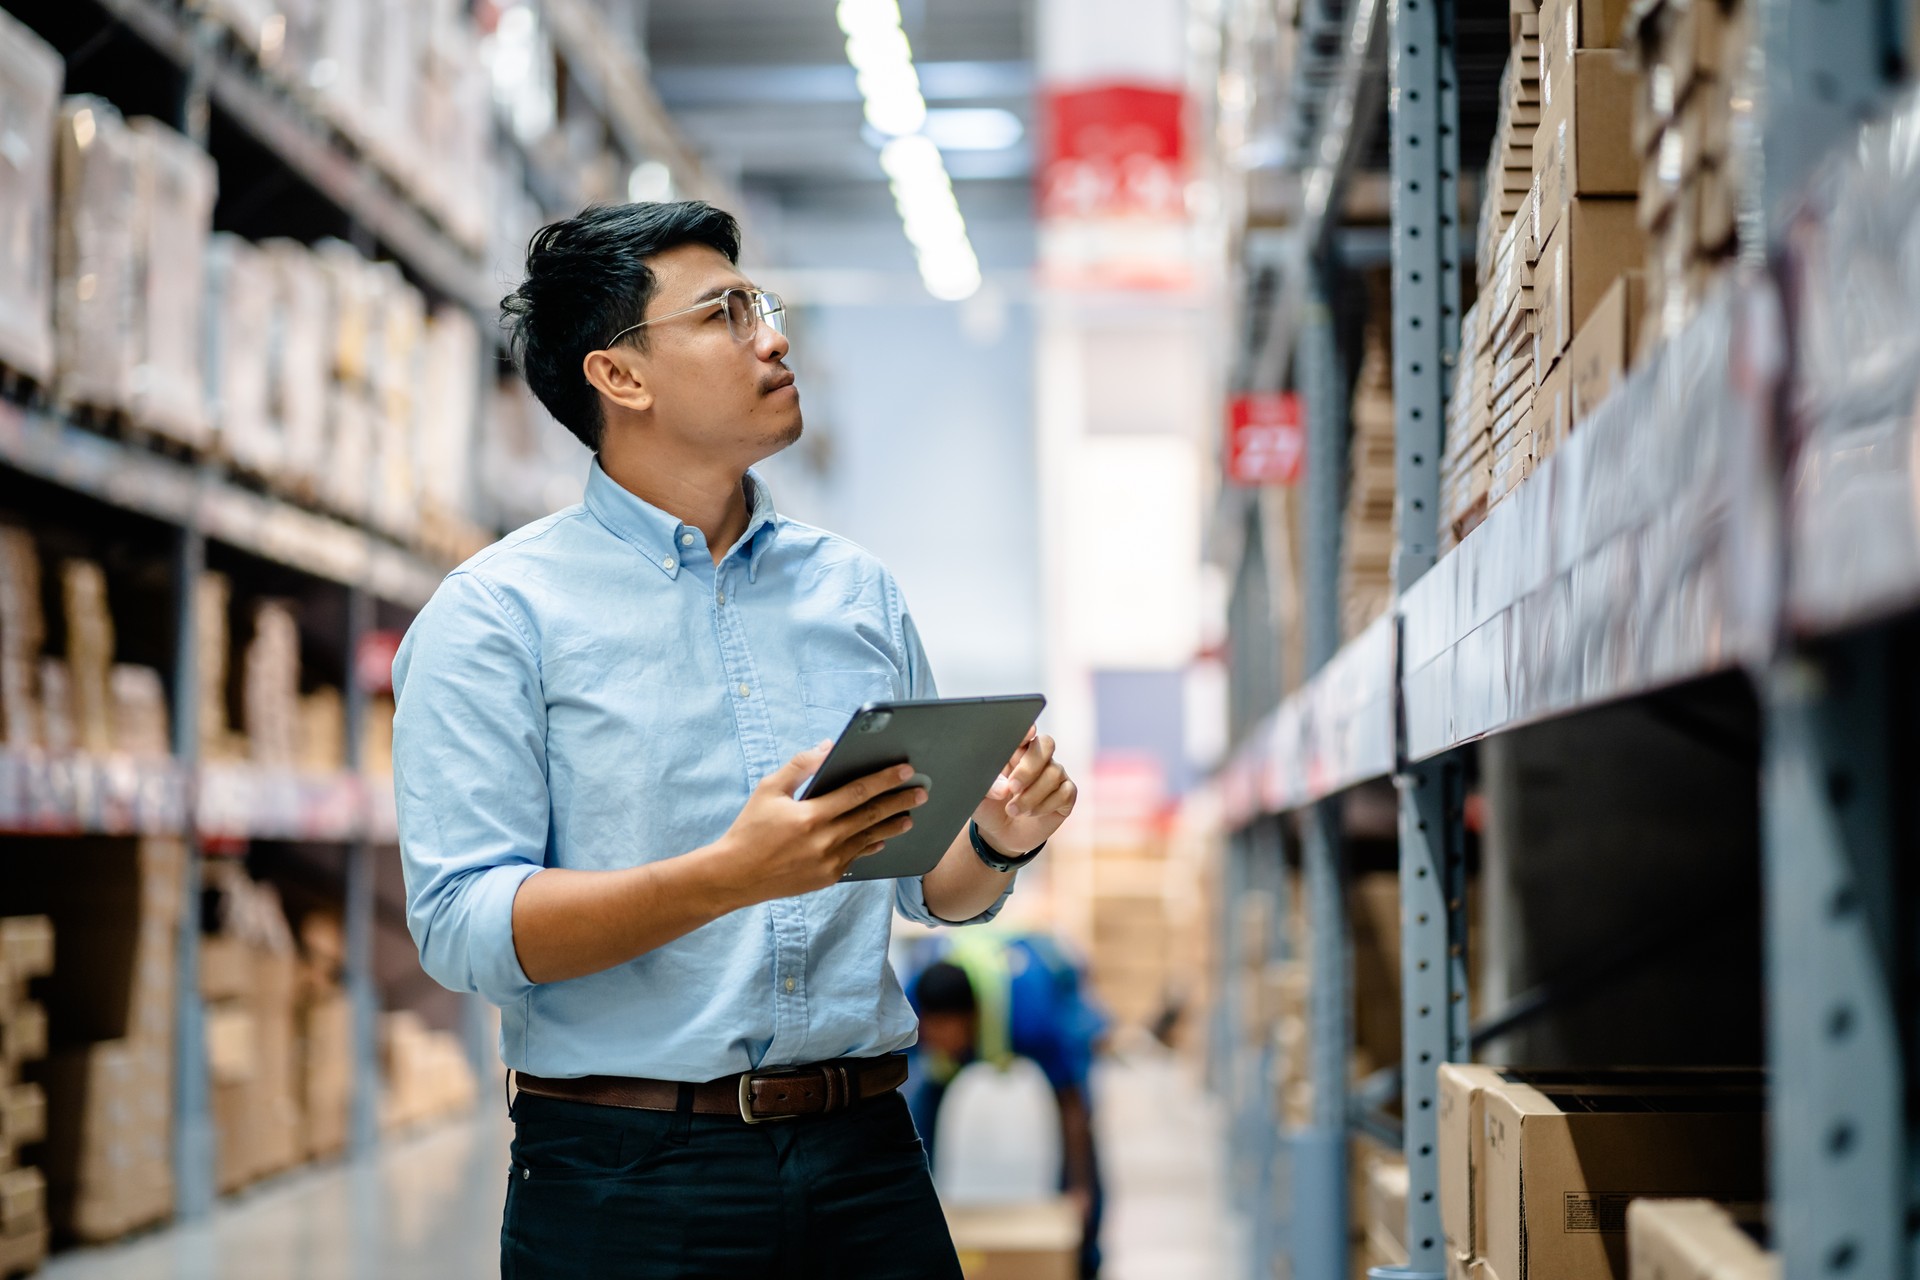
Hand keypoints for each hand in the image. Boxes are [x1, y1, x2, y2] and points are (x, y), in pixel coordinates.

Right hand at [709, 742, 927, 903]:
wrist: (735, 876)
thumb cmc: (750, 828)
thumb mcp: (769, 789)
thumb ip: (799, 766)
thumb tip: (828, 748)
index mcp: (810, 816)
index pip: (857, 792)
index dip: (884, 779)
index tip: (905, 768)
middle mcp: (824, 841)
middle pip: (871, 817)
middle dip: (899, 801)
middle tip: (921, 791)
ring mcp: (828, 863)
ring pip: (869, 840)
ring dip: (892, 826)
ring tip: (910, 816)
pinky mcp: (827, 878)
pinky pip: (856, 858)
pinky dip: (870, 846)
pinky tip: (882, 839)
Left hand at [972, 727, 1075, 857]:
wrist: (1002, 834)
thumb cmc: (990, 807)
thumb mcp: (979, 797)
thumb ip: (988, 787)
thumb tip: (1003, 788)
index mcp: (1015, 750)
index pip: (1025, 733)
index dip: (1027, 732)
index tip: (1027, 734)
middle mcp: (1039, 758)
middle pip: (1046, 745)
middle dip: (1028, 768)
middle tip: (1012, 788)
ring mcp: (1055, 774)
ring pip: (1054, 773)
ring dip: (1032, 795)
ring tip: (1013, 810)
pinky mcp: (1066, 794)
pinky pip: (1064, 793)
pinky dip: (1044, 806)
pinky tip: (1030, 813)